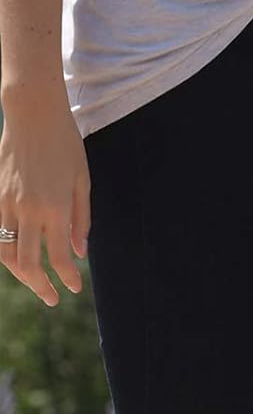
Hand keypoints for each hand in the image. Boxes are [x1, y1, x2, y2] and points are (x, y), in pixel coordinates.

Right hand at [0, 87, 88, 307]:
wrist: (32, 114)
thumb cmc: (65, 146)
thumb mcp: (83, 182)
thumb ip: (81, 220)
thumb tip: (79, 252)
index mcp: (55, 209)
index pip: (60, 258)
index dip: (67, 278)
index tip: (73, 289)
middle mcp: (28, 210)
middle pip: (28, 263)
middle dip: (40, 286)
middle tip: (51, 299)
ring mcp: (6, 202)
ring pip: (5, 251)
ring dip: (18, 273)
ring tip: (34, 282)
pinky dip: (3, 251)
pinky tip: (14, 258)